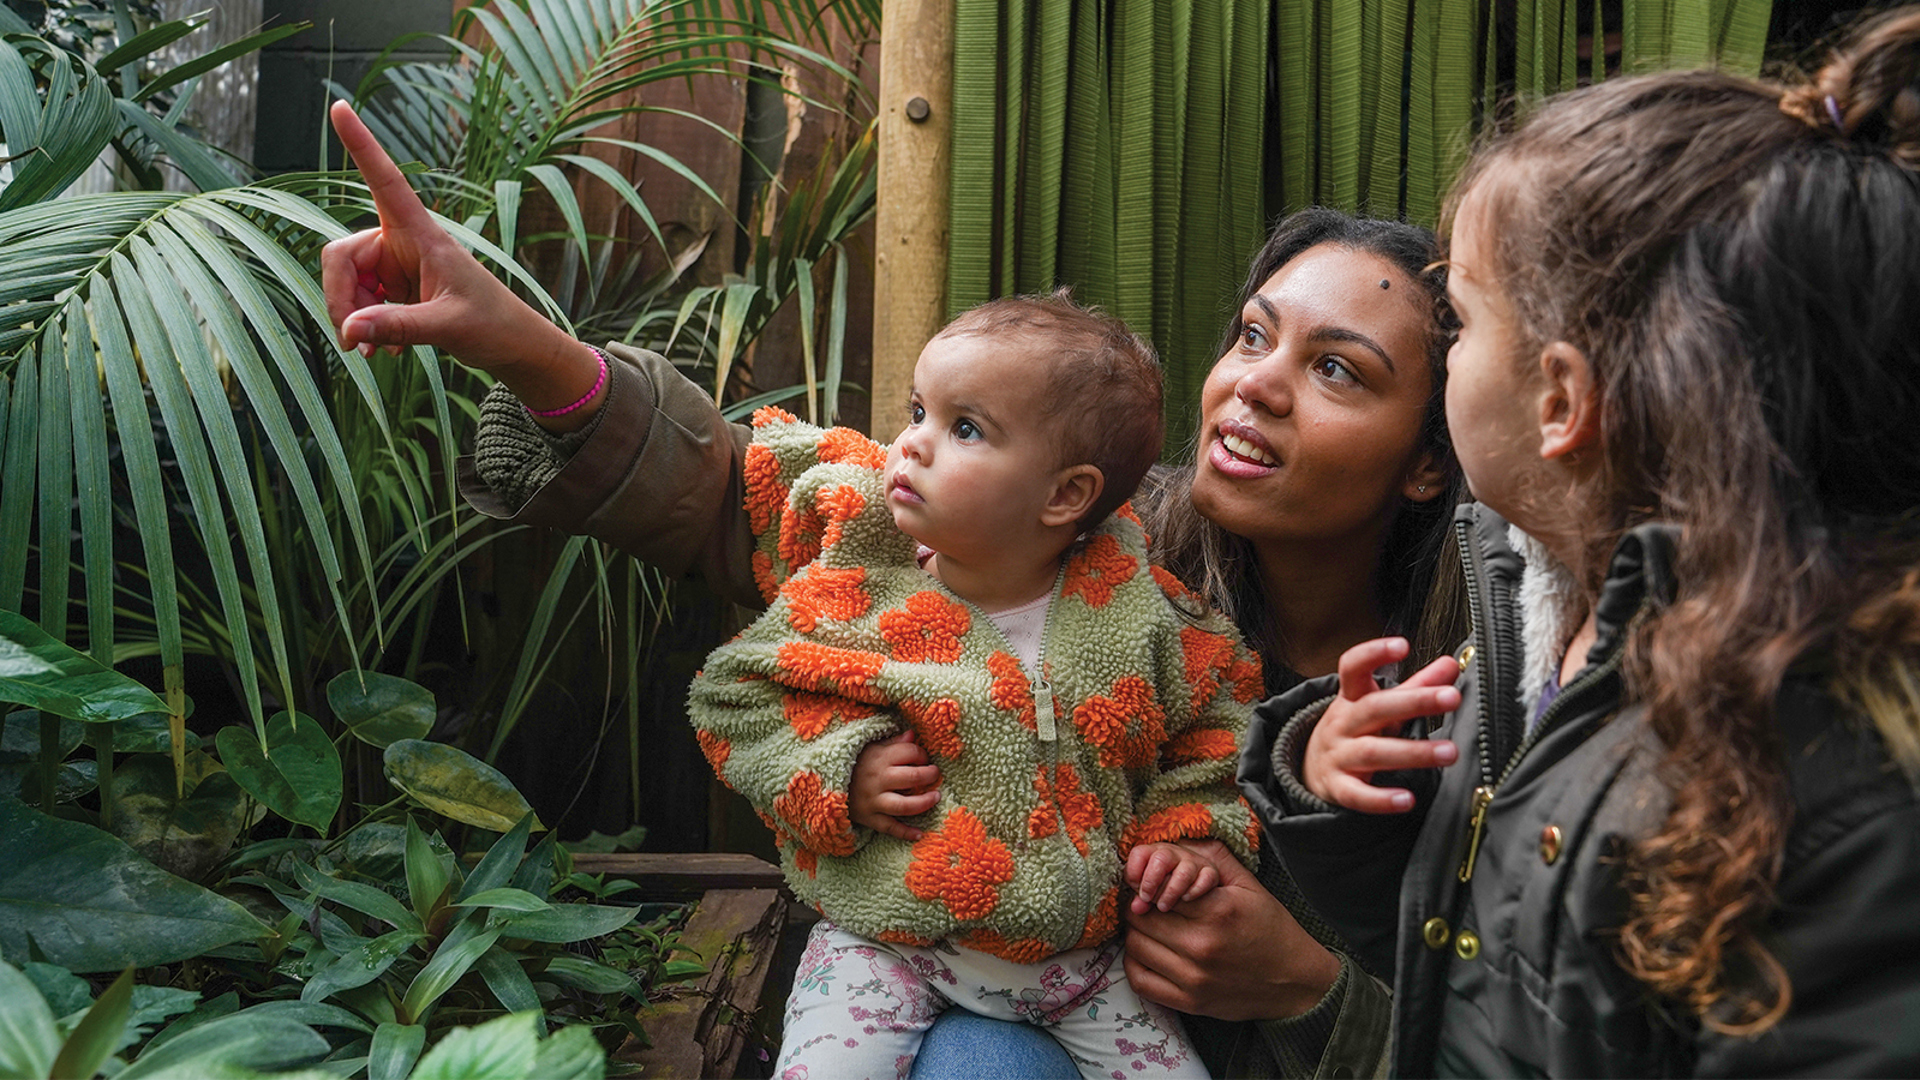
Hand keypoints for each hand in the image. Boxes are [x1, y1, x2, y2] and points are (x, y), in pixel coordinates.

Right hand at [323, 102, 601, 423]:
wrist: (515, 347)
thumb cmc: (494, 326)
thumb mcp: (447, 326)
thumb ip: (398, 327)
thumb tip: (350, 331)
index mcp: (422, 234)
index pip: (385, 180)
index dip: (361, 144)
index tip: (340, 105)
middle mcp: (403, 243)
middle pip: (341, 256)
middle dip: (340, 299)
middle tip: (352, 343)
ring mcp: (397, 267)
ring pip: (347, 283)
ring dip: (353, 319)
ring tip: (372, 354)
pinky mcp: (396, 290)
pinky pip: (361, 302)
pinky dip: (367, 327)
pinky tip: (387, 353)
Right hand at [848, 731, 941, 840]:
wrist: (825, 783)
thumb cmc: (854, 764)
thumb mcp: (870, 748)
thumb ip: (893, 743)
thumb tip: (912, 734)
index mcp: (879, 758)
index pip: (909, 753)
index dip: (922, 755)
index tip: (924, 759)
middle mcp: (878, 780)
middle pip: (911, 778)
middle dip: (929, 775)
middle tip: (935, 775)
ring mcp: (874, 801)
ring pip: (903, 806)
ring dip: (923, 803)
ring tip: (936, 797)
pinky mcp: (869, 818)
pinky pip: (889, 827)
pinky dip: (905, 833)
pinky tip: (919, 834)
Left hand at [1123, 840, 1341, 1020]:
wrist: (1295, 982)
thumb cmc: (1271, 929)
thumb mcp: (1248, 886)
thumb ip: (1211, 859)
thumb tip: (1172, 843)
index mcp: (1218, 911)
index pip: (1156, 889)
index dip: (1148, 884)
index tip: (1151, 886)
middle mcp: (1203, 946)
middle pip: (1140, 917)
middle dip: (1139, 906)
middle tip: (1148, 905)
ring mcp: (1194, 978)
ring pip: (1136, 946)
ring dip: (1137, 933)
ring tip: (1151, 927)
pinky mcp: (1189, 1003)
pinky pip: (1140, 981)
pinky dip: (1135, 964)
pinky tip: (1148, 954)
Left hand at [1126, 840, 1221, 914]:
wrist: (1200, 881)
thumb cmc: (1167, 884)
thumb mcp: (1152, 886)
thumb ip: (1142, 896)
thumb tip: (1136, 908)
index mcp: (1155, 852)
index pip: (1139, 853)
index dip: (1133, 872)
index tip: (1135, 889)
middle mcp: (1174, 853)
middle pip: (1160, 859)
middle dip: (1150, 883)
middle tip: (1147, 899)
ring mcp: (1194, 861)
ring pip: (1182, 872)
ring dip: (1170, 892)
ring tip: (1163, 906)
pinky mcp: (1210, 872)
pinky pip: (1206, 878)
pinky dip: (1195, 890)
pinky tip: (1186, 899)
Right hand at [1302, 637, 1460, 812]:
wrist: (1310, 769)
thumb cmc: (1356, 730)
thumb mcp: (1379, 704)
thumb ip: (1417, 685)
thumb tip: (1451, 663)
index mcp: (1351, 697)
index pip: (1353, 667)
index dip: (1374, 653)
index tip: (1403, 645)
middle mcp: (1342, 723)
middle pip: (1374, 708)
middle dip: (1414, 702)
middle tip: (1452, 697)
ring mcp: (1338, 756)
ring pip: (1373, 752)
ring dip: (1413, 752)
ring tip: (1449, 752)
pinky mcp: (1338, 788)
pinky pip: (1357, 795)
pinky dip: (1381, 799)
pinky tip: (1407, 800)